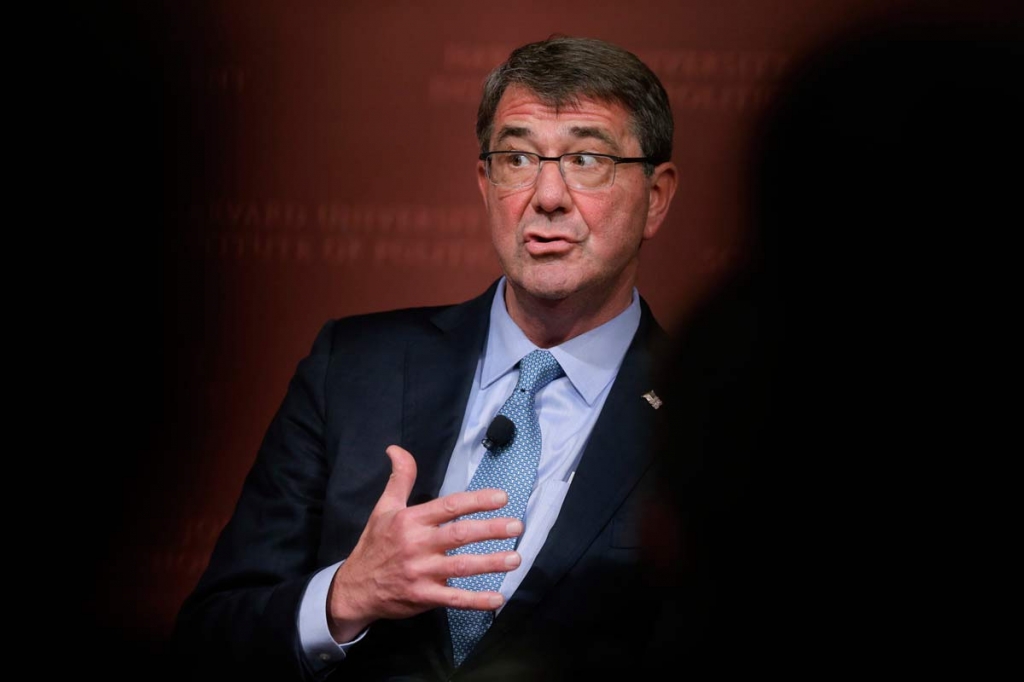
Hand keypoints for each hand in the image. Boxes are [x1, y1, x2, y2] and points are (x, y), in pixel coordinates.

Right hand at [326, 444, 521, 641]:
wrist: (355, 588)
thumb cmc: (375, 544)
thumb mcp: (384, 508)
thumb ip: (399, 478)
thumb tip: (396, 448)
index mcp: (411, 521)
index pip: (448, 506)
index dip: (476, 501)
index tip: (502, 497)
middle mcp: (417, 545)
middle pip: (460, 535)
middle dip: (491, 530)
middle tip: (516, 526)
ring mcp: (421, 572)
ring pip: (461, 566)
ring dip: (490, 563)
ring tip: (514, 558)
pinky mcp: (423, 596)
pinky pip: (454, 598)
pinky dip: (476, 600)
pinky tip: (497, 598)